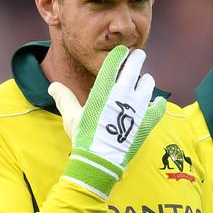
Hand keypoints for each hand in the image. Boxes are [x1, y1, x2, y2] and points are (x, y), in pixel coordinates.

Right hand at [49, 45, 165, 199]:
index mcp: (103, 90)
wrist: (99, 161)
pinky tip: (159, 101)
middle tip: (138, 55)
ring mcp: (136, 108)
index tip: (122, 51)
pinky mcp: (146, 122)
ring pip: (147, 85)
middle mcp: (122, 95)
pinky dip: (159, 103)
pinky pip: (158, 108)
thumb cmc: (83, 138)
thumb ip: (64, 98)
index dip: (119, 54)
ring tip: (145, 80)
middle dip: (136, 58)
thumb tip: (53, 86)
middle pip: (133, 69)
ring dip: (146, 80)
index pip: (113, 64)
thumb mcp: (71, 116)